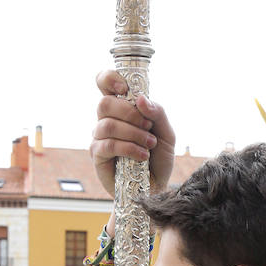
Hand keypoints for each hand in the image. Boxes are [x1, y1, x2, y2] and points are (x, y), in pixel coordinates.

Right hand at [91, 70, 175, 195]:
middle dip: (130, 113)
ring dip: (133, 133)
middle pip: (104, 103)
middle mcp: (107, 120)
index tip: (125, 88)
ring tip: (149, 144)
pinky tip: (142, 156)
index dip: (109, 78)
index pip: (104, 83)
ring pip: (107, 124)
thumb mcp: (167, 134)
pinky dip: (128, 148)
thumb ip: (158, 113)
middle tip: (148, 126)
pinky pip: (107, 145)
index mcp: (122, 108)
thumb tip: (141, 99)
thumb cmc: (159, 159)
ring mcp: (100, 137)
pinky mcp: (98, 156)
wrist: (156, 187)